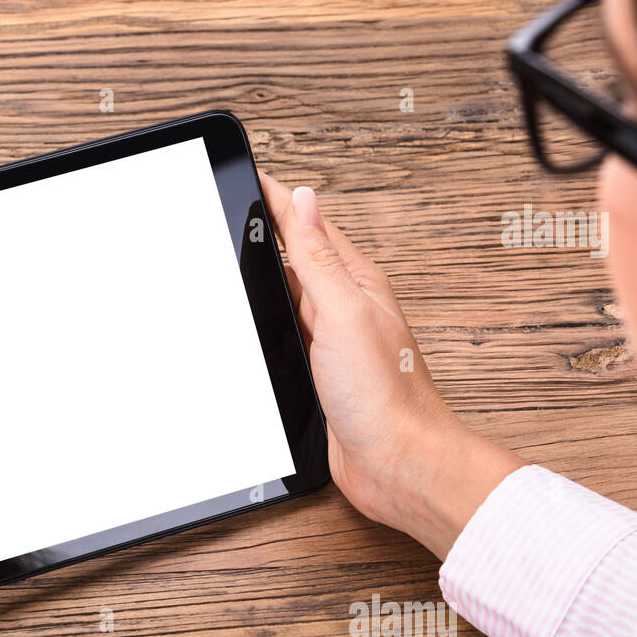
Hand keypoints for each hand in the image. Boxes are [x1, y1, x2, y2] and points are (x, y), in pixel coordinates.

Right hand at [259, 171, 523, 558]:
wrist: (397, 462)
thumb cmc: (385, 395)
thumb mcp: (344, 312)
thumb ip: (319, 258)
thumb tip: (302, 199)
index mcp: (355, 282)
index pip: (309, 224)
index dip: (278, 199)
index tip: (251, 174)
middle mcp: (345, 307)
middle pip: (298, 255)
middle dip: (268, 230)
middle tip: (239, 201)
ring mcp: (332, 341)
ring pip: (290, 294)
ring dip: (267, 273)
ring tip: (242, 247)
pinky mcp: (320, 374)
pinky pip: (288, 333)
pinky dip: (269, 318)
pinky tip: (259, 318)